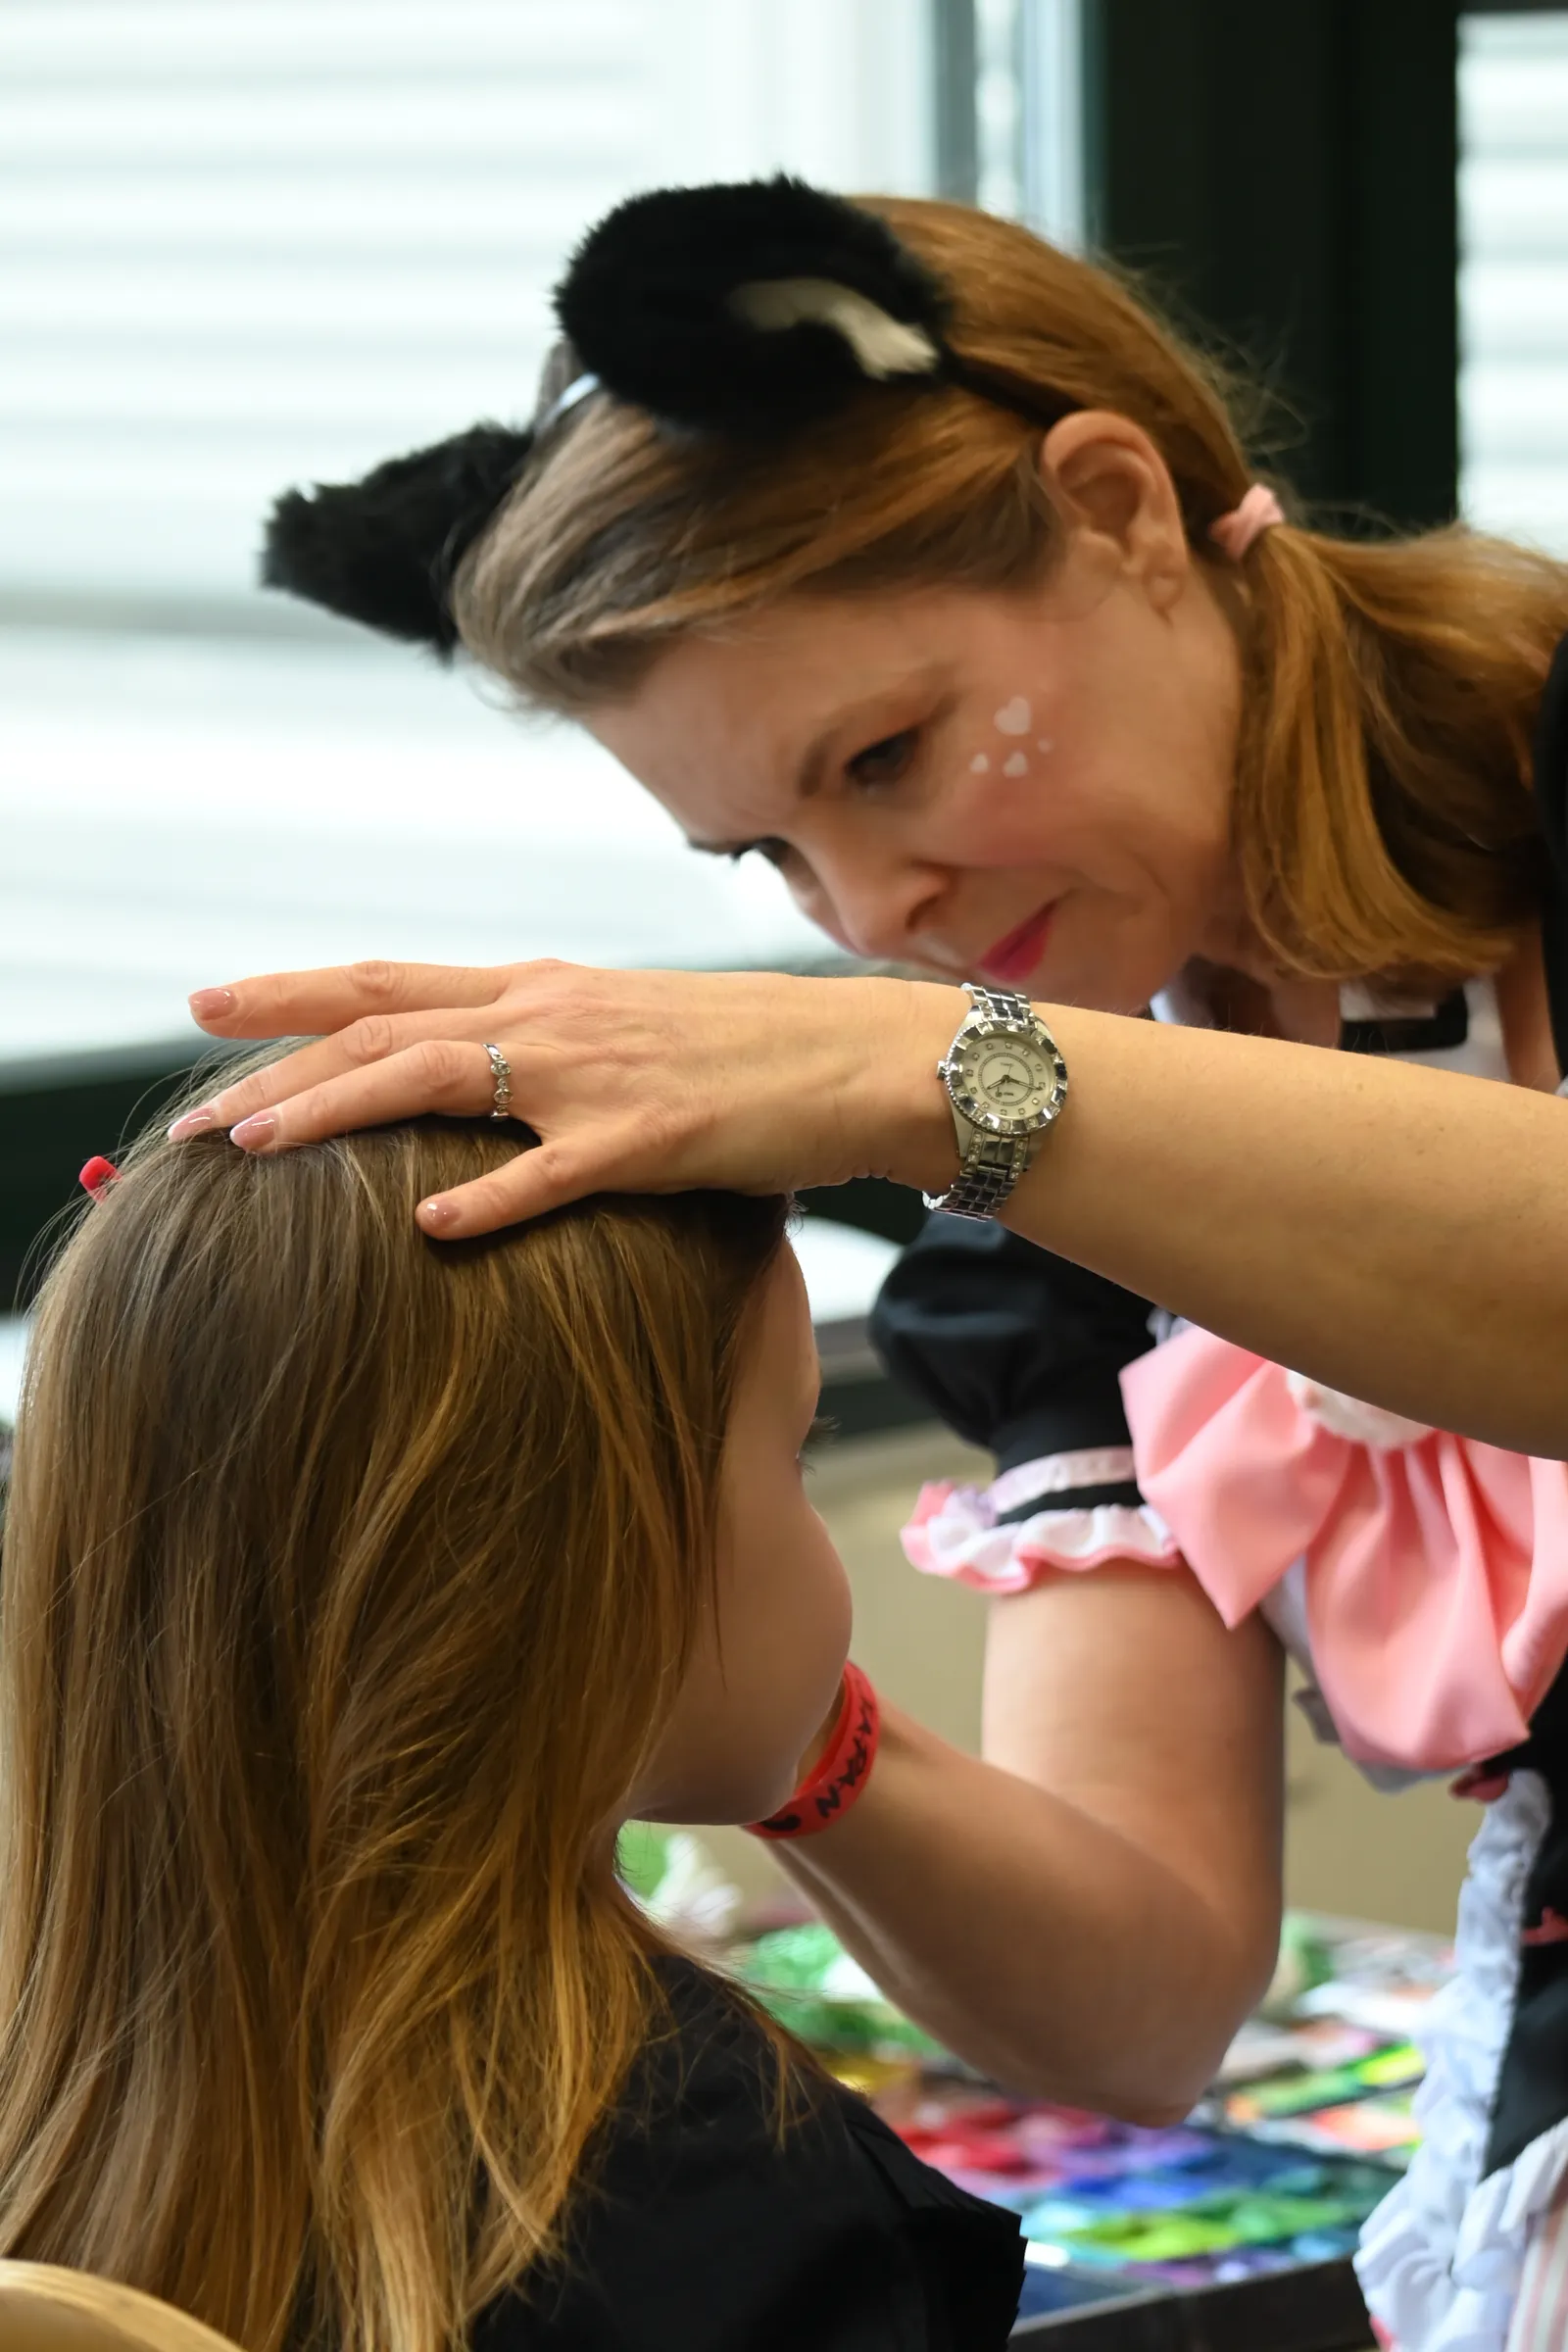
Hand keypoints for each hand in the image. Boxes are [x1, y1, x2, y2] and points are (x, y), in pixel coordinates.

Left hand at [176, 958, 963, 1235]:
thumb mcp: (629, 1027)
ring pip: (435, 1079)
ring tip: (252, 1149)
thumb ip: (545, 1041)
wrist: (864, 1056)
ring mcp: (596, 1074)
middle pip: (382, 1025)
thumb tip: (470, 1070)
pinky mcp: (649, 1140)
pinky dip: (485, 1198)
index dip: (290, 993)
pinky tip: (425, 1228)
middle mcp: (552, 1015)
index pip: (389, 981)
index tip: (206, 1007)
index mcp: (543, 989)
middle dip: (273, 1061)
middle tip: (185, 1110)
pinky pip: (550, 1172)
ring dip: (335, 1112)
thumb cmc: (749, 1053)